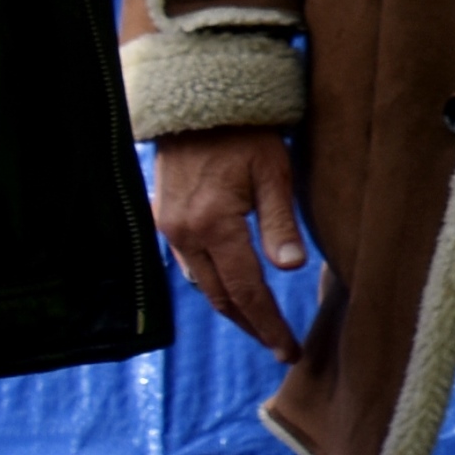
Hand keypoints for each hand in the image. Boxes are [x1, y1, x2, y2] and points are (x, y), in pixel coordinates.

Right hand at [154, 126, 308, 357]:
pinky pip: (189, 264)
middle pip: (221, 297)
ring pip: (203, 284)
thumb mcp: (274, 173)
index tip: (288, 349)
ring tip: (261, 324)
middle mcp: (185, 234)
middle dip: (251, 325)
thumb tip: (290, 268)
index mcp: (215, 226)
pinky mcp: (165, 219)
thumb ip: (280, 222)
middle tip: (279, 347)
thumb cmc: (247, 135)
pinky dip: (213, 282)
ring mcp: (170, 228)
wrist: (199, 104)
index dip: (268, 324)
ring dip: (232, 306)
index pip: (247, 291)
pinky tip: (232, 288)